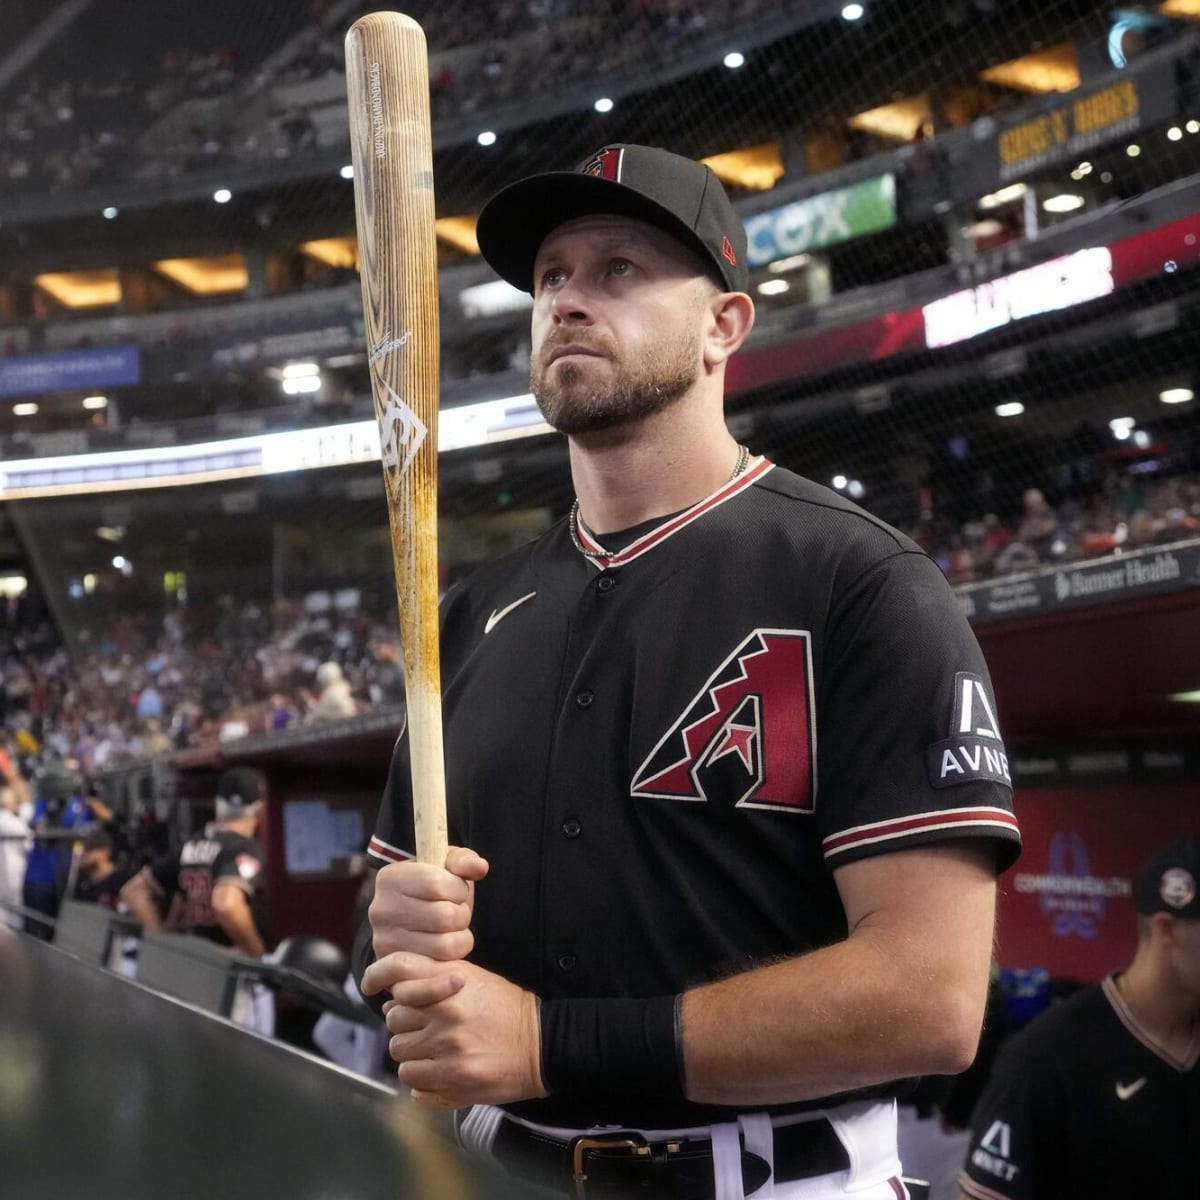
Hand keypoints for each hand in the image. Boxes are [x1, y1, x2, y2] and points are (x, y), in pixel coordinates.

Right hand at [365, 846, 488, 968]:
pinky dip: (453, 957)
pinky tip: (447, 945)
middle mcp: (380, 910)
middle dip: (462, 914)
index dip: (458, 888)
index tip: (456, 889)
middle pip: (444, 916)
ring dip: (460, 937)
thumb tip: (480, 867)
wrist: (413, 925)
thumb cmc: (434, 890)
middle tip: (456, 912)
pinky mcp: (396, 970)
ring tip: (452, 929)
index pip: (436, 884)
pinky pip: (440, 968)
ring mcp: (384, 942)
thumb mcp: (447, 867)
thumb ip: (464, 861)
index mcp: (390, 878)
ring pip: (446, 945)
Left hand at [374, 955, 546, 1108]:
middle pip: (394, 1024)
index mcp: (449, 988)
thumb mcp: (474, 977)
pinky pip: (416, 1091)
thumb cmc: (507, 1008)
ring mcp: (448, 1055)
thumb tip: (393, 996)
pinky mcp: (455, 1087)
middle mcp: (445, 1020)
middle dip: (407, 1027)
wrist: (542, 1043)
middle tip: (427, 1030)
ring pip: (402, 1060)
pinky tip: (441, 1075)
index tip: (394, 997)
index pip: (397, 985)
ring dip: (415, 1058)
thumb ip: (434, 978)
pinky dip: (424, 1086)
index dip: (392, 990)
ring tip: (435, 1054)